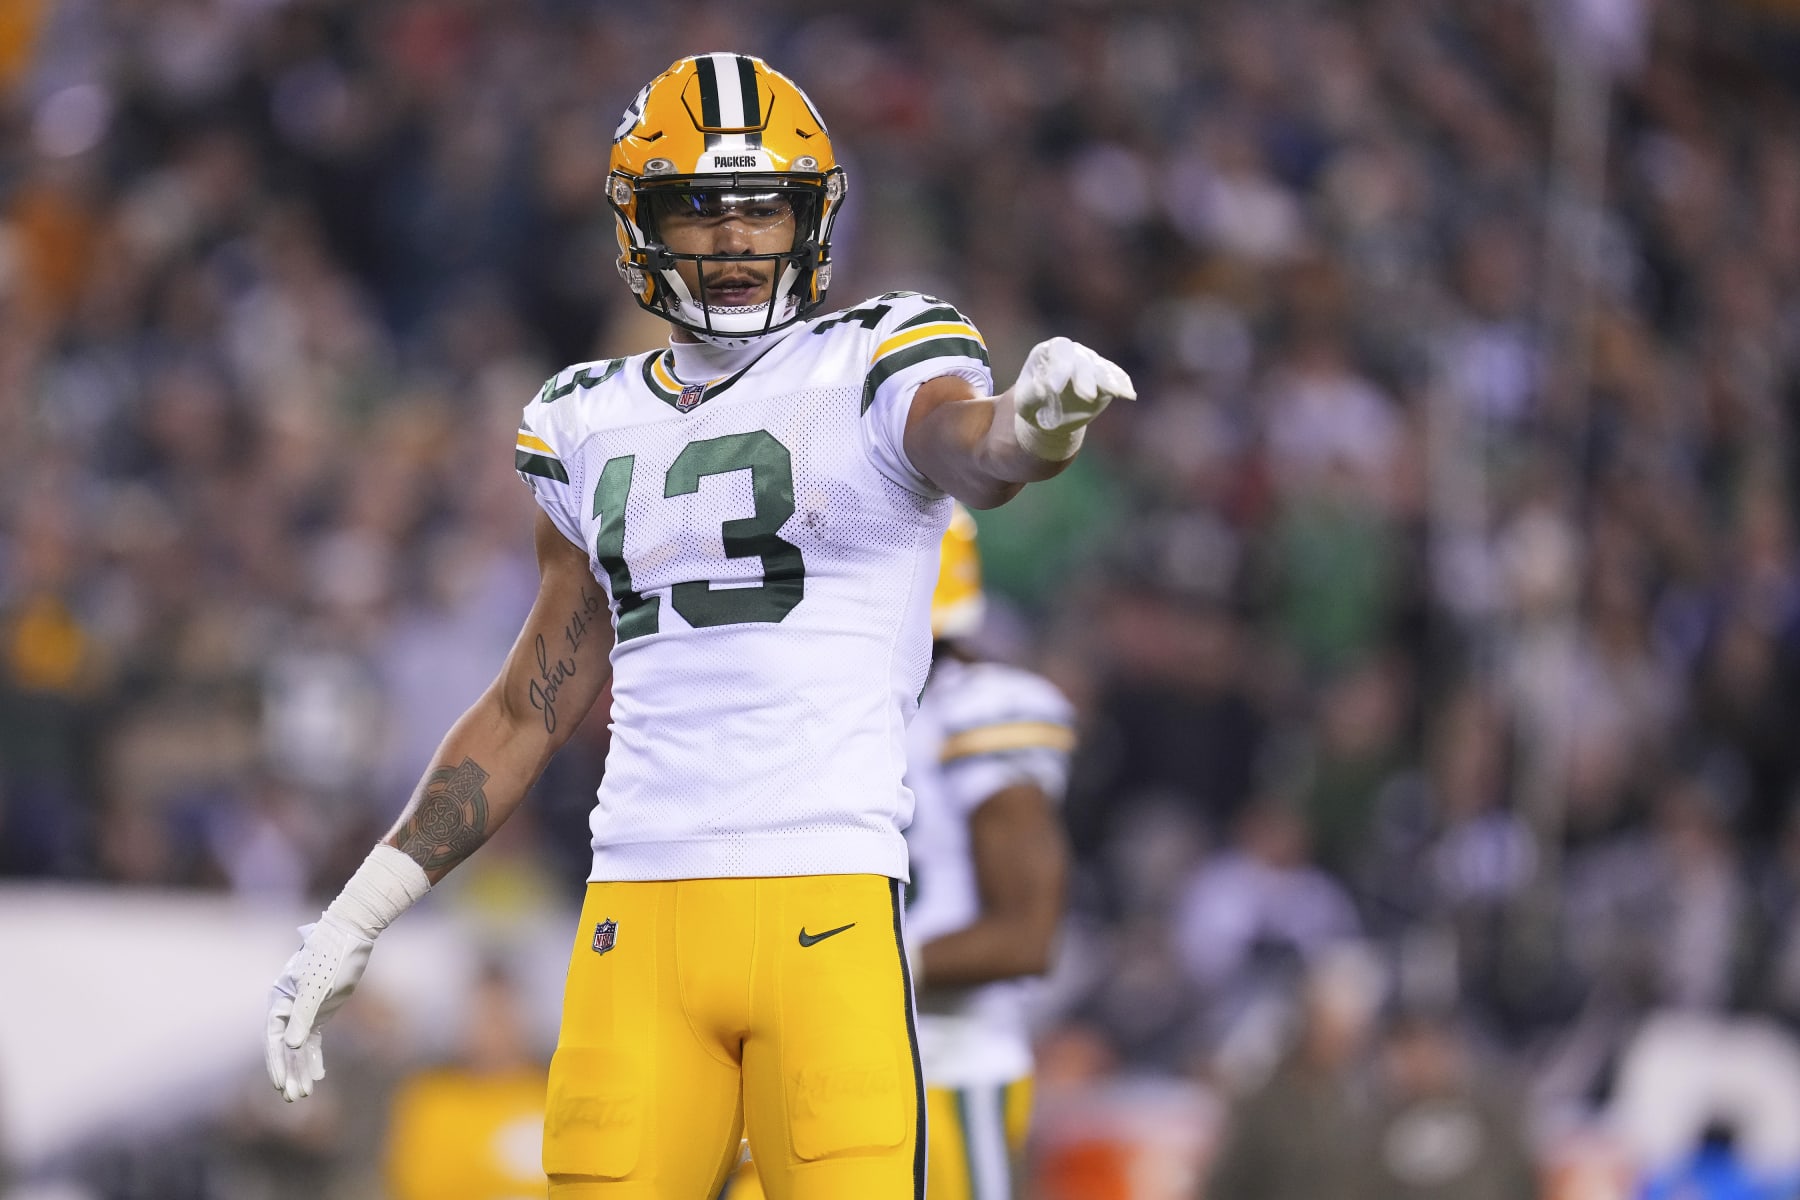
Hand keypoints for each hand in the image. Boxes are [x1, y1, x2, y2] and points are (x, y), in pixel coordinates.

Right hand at [264, 913, 373, 1101]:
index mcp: (280, 999)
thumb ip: (304, 1014)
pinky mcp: (320, 1012)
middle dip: (289, 1072)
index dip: (276, 1062)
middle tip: (294, 1098)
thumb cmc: (332, 956)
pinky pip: (314, 1040)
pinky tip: (318, 1075)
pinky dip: (315, 1057)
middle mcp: (288, 1008)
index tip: (280, 1084)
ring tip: (304, 1094)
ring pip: (299, 1047)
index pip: (273, 1038)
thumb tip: (291, 1044)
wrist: (351, 936)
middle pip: (285, 1046)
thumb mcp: (319, 986)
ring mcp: (304, 1011)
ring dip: (301, 1069)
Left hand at [1011, 336, 1135, 460]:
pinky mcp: (1105, 377)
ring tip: (1115, 393)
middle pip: (1082, 360)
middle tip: (1087, 397)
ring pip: (1101, 368)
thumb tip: (1041, 389)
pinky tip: (1128, 394)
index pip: (1059, 351)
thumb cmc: (1033, 405)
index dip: (1059, 367)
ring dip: (1108, 381)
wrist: (1051, 414)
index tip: (1055, 389)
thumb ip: (1030, 395)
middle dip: (1085, 378)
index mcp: (1049, 352)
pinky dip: (1122, 385)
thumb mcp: (1025, 403)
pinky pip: (1116, 377)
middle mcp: (1072, 353)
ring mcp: (1091, 363)